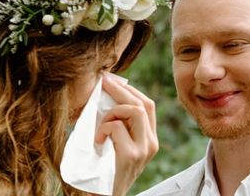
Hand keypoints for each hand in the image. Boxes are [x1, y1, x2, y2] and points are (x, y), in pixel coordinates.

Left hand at [95, 74, 158, 195]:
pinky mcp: (131, 155)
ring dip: (112, 111)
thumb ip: (119, 124)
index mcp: (149, 138)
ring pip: (134, 110)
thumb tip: (107, 93)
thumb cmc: (103, 169)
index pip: (147, 104)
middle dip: (121, 89)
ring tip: (100, 126)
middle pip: (143, 103)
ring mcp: (144, 149)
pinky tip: (98, 140)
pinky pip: (117, 126)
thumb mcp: (116, 144)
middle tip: (103, 82)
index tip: (112, 80)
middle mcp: (151, 143)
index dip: (130, 89)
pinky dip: (104, 127)